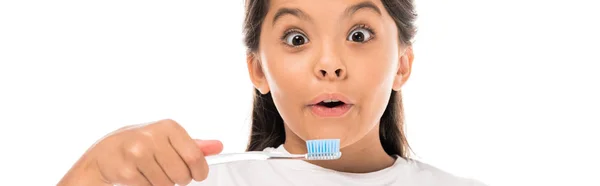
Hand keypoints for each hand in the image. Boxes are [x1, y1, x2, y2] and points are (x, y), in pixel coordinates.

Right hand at [58, 119, 222, 185]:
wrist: (104, 154)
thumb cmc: (139, 144)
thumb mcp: (167, 139)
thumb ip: (193, 145)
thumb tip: (218, 147)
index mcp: (168, 127)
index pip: (194, 156)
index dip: (200, 171)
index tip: (198, 174)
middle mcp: (152, 136)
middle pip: (182, 175)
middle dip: (178, 179)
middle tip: (168, 171)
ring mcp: (137, 153)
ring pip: (167, 184)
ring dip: (162, 183)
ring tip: (152, 172)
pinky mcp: (126, 170)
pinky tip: (140, 175)